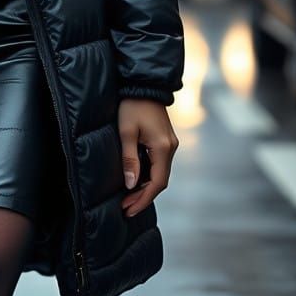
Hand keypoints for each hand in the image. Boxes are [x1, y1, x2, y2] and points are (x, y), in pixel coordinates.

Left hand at [117, 98, 178, 217]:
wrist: (143, 85)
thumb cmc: (132, 106)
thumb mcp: (126, 131)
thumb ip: (130, 158)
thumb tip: (131, 185)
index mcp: (163, 148)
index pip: (157, 183)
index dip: (143, 199)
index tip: (128, 210)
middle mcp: (171, 148)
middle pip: (160, 181)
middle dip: (143, 196)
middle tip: (125, 207)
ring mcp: (170, 144)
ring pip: (160, 173)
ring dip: (145, 187)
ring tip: (127, 198)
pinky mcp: (165, 140)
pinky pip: (158, 164)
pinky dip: (148, 175)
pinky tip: (135, 180)